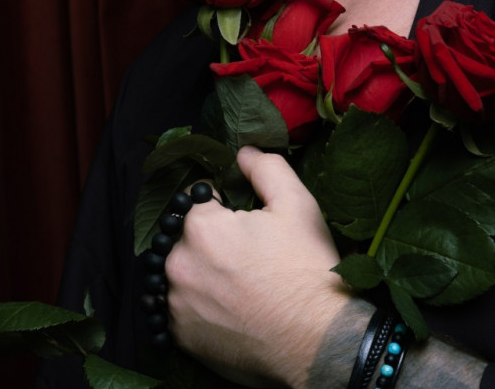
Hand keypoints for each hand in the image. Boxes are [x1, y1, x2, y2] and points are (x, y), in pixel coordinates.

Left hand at [165, 146, 350, 387]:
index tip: (245, 219)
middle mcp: (178, 266)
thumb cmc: (306, 269)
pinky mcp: (182, 338)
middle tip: (246, 252)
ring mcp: (177, 306)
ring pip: (181, 271)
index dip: (222, 202)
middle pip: (185, 235)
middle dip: (209, 236)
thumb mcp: (296, 203)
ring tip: (239, 281)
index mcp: (200, 228)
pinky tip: (229, 305)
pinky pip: (180, 307)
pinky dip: (199, 302)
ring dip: (201, 269)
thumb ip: (265, 167)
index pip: (197, 196)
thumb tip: (243, 152)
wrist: (317, 342)